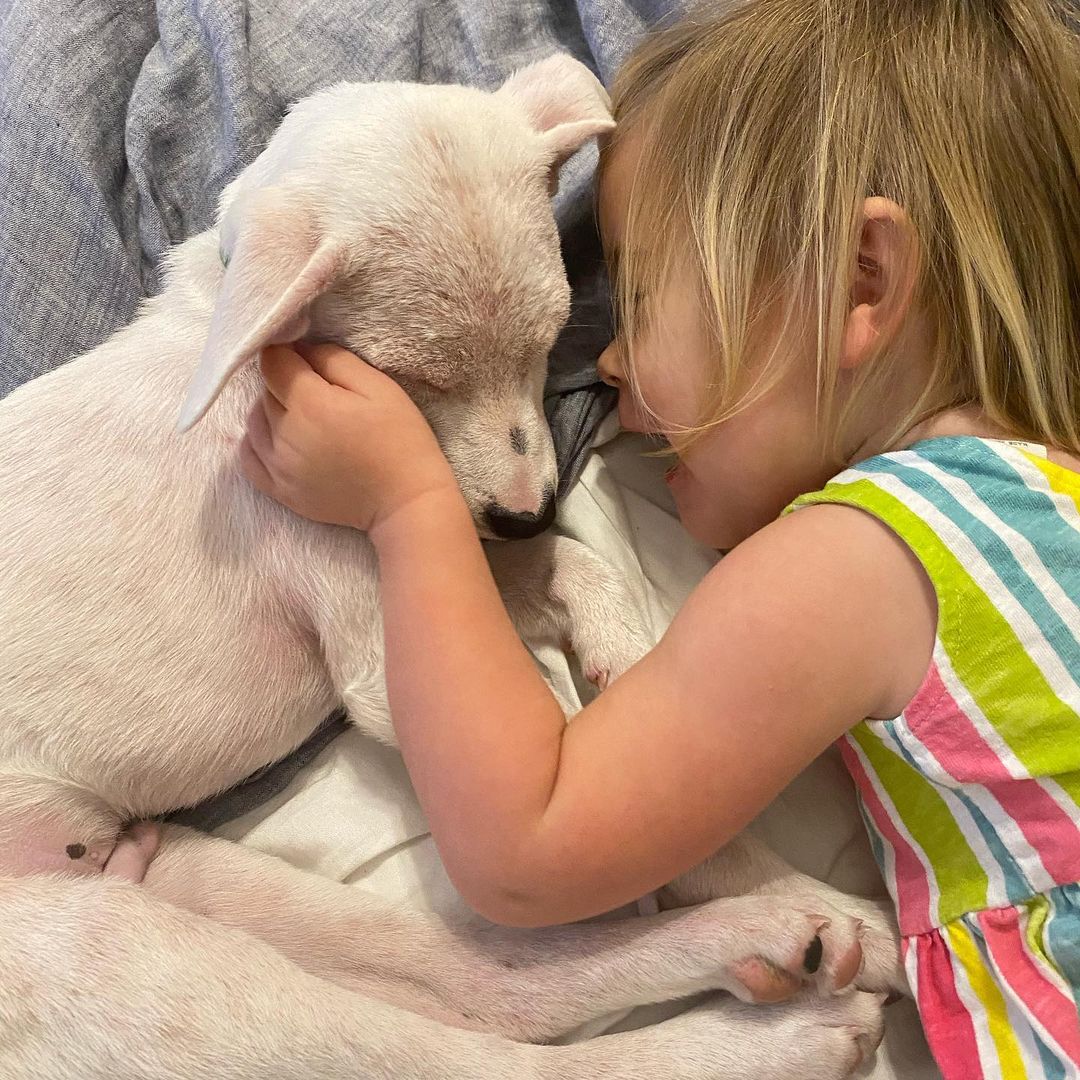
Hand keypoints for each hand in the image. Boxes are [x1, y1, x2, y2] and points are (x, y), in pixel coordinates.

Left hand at [240, 343, 458, 532]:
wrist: (406, 502)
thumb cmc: (401, 440)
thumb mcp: (379, 387)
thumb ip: (335, 360)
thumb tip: (302, 349)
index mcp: (311, 404)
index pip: (274, 362)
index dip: (287, 352)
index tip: (304, 355)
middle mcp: (286, 435)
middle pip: (265, 392)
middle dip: (284, 383)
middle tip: (316, 390)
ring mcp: (279, 467)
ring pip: (254, 422)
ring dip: (271, 411)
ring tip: (302, 416)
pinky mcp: (281, 492)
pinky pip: (247, 458)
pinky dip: (255, 442)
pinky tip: (278, 438)